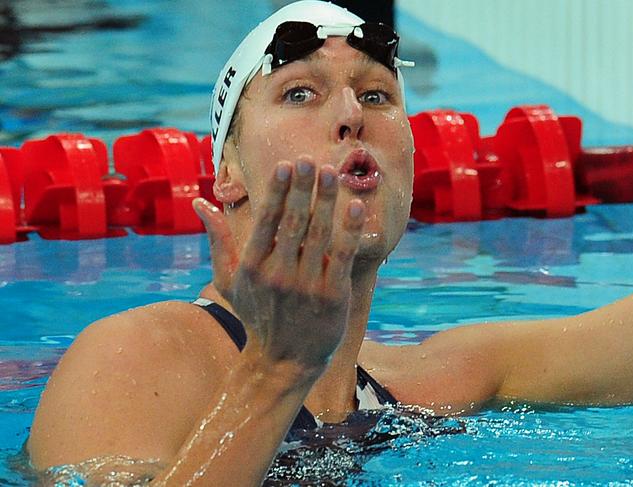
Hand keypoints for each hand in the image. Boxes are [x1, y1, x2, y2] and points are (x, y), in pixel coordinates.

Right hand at [193, 158, 365, 369]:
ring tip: (330, 172)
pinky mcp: (332, 296)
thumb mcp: (230, 280)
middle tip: (310, 159)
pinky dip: (350, 231)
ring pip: (318, 235)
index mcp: (253, 266)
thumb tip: (201, 204)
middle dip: (302, 188)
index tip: (285, 164)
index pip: (266, 220)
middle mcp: (278, 274)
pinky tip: (355, 207)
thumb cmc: (257, 314)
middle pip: (293, 222)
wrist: (284, 361)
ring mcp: (306, 285)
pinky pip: (342, 256)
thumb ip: (218, 240)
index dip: (277, 190)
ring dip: (325, 201)